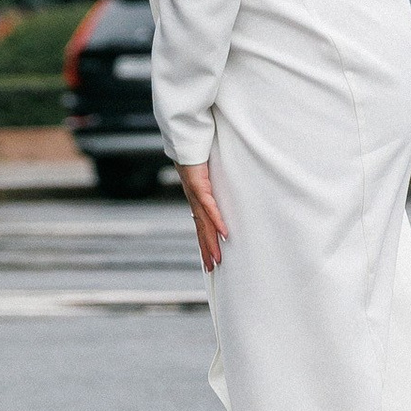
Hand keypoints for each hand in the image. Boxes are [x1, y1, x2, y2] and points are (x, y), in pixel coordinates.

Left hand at [179, 157, 226, 271]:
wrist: (186, 141)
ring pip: (205, 224)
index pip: (201, 226)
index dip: (204, 242)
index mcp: (196, 201)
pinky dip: (216, 221)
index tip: (208, 258)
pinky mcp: (199, 186)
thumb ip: (213, 186)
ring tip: (217, 259)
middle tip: (211, 269)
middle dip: (206, 250)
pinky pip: (209, 207)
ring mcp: (195, 195)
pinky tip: (224, 233)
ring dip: (211, 242)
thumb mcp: (207, 175)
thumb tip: (220, 191)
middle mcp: (194, 201)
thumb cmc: (197, 156)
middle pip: (202, 230)